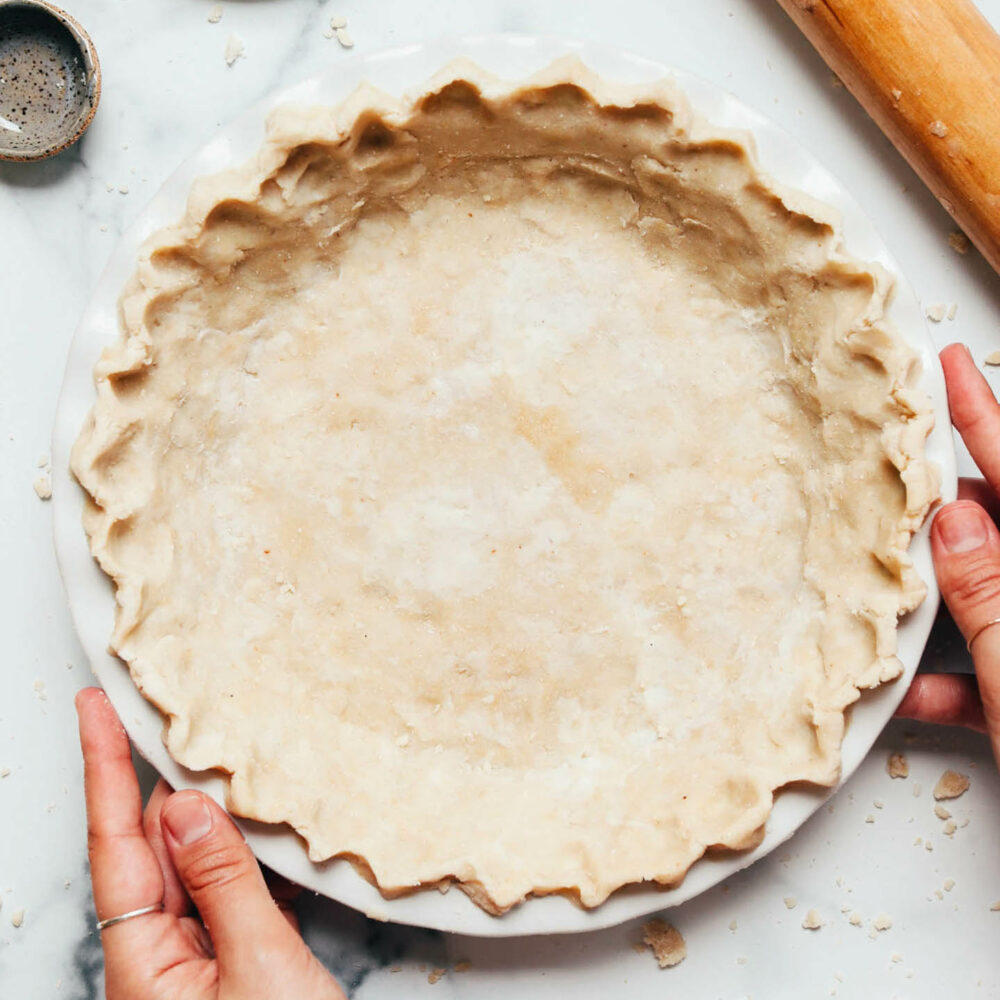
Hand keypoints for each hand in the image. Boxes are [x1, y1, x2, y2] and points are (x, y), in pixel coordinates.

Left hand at [76, 687, 346, 999]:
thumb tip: (182, 804)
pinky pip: (223, 891)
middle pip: (149, 847)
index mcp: (144, 963)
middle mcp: (156, 957)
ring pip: (189, 866)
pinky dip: (240, 853)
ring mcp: (193, 961)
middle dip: (157, 778)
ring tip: (218, 758)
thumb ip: (220, 881)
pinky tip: (259, 827)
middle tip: (172, 712)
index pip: (115, 843)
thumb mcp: (260, 967)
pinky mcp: (228, 963)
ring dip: (205, 814)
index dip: (103, 768)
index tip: (93, 707)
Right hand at [897, 344, 999, 763]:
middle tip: (889, 488)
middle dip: (944, 515)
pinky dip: (950, 681)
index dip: (983, 413)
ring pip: (984, 600)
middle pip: (998, 534)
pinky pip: (987, 665)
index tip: (953, 363)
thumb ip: (991, 597)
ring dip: (937, 609)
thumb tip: (954, 518)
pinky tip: (914, 696)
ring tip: (883, 602)